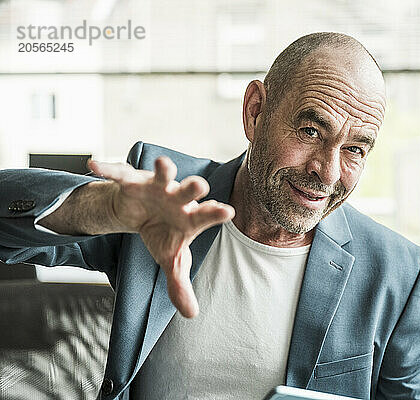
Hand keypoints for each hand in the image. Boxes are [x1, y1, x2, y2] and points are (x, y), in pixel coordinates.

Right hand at [88, 156, 234, 317]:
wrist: (142, 212)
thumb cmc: (164, 233)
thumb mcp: (171, 260)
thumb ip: (179, 284)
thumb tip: (191, 315)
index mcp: (190, 217)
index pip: (207, 216)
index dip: (216, 213)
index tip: (229, 212)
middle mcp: (178, 198)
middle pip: (189, 191)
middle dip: (194, 188)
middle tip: (201, 186)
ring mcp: (157, 187)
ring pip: (163, 175)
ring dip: (164, 169)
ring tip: (163, 163)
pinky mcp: (133, 181)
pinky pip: (120, 173)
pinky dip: (107, 169)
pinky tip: (93, 165)